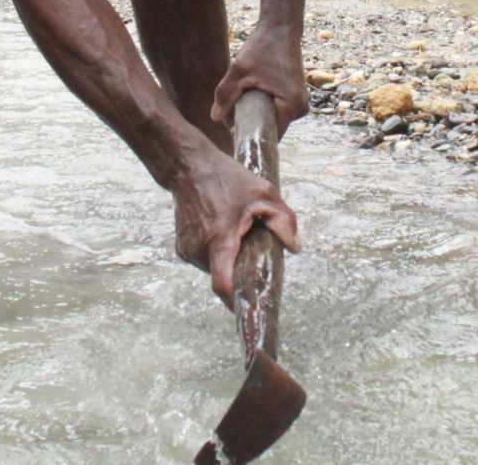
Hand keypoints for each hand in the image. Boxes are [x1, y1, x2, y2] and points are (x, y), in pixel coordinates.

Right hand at [172, 146, 301, 302]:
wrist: (189, 167)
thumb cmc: (228, 179)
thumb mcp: (264, 193)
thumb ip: (284, 221)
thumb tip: (295, 247)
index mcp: (219, 241)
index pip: (223, 285)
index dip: (237, 302)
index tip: (249, 311)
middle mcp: (199, 250)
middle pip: (224, 276)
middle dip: (240, 271)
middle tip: (253, 250)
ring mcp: (187, 250)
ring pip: (215, 269)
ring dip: (228, 260)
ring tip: (235, 232)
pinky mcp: (182, 248)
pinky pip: (205, 261)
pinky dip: (216, 254)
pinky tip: (221, 229)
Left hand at [211, 25, 307, 132]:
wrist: (280, 29)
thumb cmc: (262, 48)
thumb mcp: (239, 71)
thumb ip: (225, 95)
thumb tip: (215, 118)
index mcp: (291, 106)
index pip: (272, 136)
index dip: (252, 137)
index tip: (235, 134)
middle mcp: (300, 108)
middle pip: (273, 129)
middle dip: (253, 124)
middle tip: (233, 114)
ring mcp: (300, 103)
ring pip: (274, 119)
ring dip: (258, 115)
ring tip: (242, 101)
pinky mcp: (296, 97)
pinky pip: (278, 110)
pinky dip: (265, 107)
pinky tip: (252, 96)